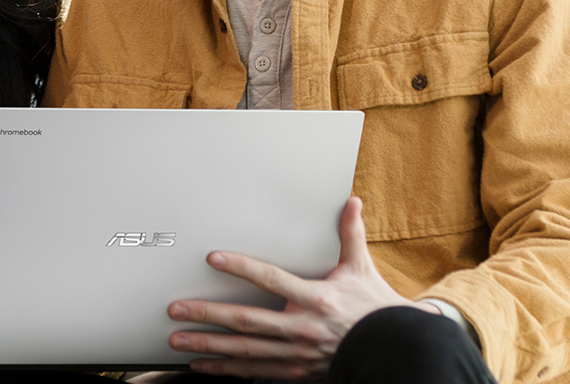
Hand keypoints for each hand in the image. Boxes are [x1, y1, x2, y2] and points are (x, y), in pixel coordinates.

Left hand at [166, 197, 434, 379]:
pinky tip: (201, 365)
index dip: (241, 267)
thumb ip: (350, 235)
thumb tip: (351, 202)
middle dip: (208, 315)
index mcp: (316, 298)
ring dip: (208, 345)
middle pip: (247, 322)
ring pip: (244, 351)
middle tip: (176, 309)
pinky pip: (254, 372)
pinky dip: (226, 370)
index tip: (214, 258)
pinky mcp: (293, 372)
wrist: (392, 350)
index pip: (271, 279)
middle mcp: (302, 329)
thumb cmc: (372, 308)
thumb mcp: (361, 268)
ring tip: (177, 339)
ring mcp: (295, 355)